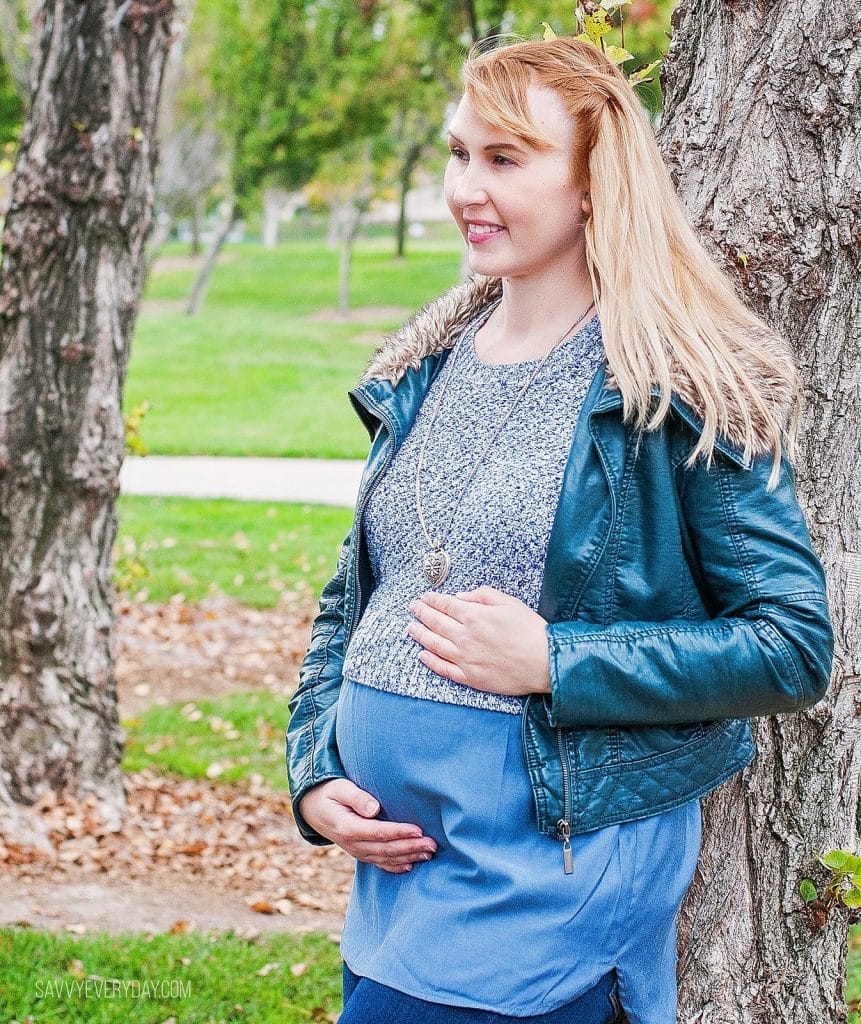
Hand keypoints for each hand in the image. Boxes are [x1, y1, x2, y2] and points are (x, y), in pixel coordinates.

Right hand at [297, 778, 436, 872]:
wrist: (314, 809)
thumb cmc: (330, 793)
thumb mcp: (340, 789)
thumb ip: (357, 797)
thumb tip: (374, 808)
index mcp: (348, 828)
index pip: (378, 832)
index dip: (399, 832)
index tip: (418, 830)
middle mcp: (353, 844)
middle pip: (386, 848)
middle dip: (411, 847)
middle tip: (433, 844)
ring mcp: (357, 851)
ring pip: (386, 858)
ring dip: (409, 856)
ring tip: (429, 853)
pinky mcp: (361, 852)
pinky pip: (380, 863)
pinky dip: (395, 866)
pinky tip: (410, 865)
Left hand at [406, 586, 550, 696]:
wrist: (545, 663)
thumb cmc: (531, 631)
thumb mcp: (509, 603)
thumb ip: (482, 596)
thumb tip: (461, 596)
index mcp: (475, 616)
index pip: (446, 605)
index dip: (432, 599)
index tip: (424, 597)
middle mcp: (465, 637)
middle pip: (436, 623)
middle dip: (422, 613)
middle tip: (413, 608)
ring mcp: (465, 659)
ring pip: (434, 645)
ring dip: (420, 635)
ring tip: (411, 628)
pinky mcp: (470, 677)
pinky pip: (444, 669)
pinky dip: (430, 661)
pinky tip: (422, 655)